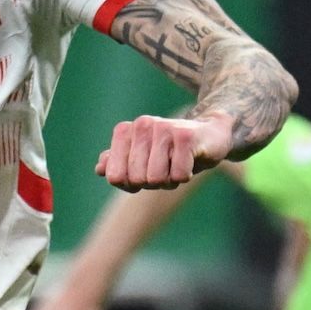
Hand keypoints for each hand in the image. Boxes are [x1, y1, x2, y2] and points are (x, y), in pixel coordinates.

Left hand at [97, 114, 230, 191]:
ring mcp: (163, 128)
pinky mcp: (185, 136)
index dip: (131, 184)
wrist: (210, 135)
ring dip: (170, 180)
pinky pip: (178, 175)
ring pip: (157, 179)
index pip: (115, 177)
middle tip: (166, 167)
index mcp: (126, 131)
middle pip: (137, 180)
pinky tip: (191, 161)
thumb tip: (99, 169)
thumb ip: (118, 163)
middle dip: (154, 182)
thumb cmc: (171, 151)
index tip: (145, 171)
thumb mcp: (142, 159)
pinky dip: (186, 175)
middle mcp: (142, 125)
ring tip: (177, 164)